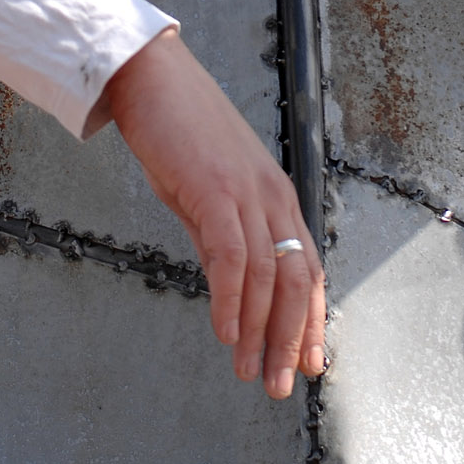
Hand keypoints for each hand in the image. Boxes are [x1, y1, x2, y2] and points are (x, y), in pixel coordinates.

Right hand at [100, 29, 325, 397]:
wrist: (152, 79)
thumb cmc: (178, 132)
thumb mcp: (208, 191)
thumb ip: (222, 235)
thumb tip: (229, 285)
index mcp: (276, 197)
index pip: (308, 270)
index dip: (310, 321)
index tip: (308, 364)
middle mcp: (273, 196)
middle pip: (298, 280)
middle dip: (290, 339)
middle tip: (279, 385)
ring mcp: (248, 192)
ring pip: (269, 275)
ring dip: (261, 331)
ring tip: (250, 372)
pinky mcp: (216, 190)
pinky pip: (231, 256)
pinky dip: (231, 299)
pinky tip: (226, 332)